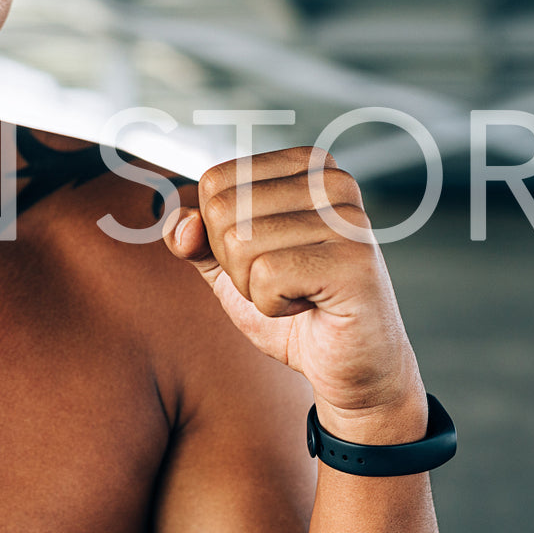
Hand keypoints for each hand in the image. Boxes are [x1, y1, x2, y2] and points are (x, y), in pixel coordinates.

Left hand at [162, 147, 424, 432]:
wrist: (350, 366)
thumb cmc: (296, 308)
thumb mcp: (230, 267)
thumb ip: (197, 239)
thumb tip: (181, 225)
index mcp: (305, 166)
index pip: (214, 182)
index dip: (219, 235)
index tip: (264, 257)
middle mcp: (330, 181)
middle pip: (224, 210)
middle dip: (234, 264)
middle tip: (280, 283)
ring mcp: (347, 219)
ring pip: (241, 243)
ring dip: (254, 288)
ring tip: (297, 294)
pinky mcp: (352, 261)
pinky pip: (267, 275)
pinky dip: (272, 306)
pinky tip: (309, 307)